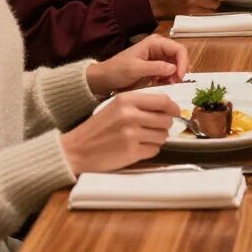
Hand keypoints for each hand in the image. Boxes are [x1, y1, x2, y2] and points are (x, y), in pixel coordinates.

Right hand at [61, 90, 179, 174]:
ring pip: (162, 135)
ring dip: (158, 138)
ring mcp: (131, 134)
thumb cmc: (98, 128)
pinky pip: (154, 150)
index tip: (176, 112)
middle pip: (166, 119)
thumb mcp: (116, 106)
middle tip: (156, 128)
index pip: (163, 100)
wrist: (76, 150)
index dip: (173, 107)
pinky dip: (150, 150)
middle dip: (165, 125)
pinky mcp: (131, 152)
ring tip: (144, 138)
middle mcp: (130, 115)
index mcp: (127, 99)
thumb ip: (140, 103)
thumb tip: (168, 107)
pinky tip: (138, 148)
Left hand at [86, 36, 188, 95]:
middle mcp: (159, 48)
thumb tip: (174, 69)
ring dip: (174, 77)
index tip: (180, 77)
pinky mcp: (155, 68)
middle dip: (179, 70)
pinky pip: (168, 73)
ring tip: (168, 86)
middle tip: (175, 84)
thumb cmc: (117, 70)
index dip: (183, 62)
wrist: (103, 79)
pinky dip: (168, 80)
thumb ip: (155, 67)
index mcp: (155, 43)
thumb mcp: (135, 69)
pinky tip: (161, 86)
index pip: (178, 49)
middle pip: (179, 57)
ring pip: (175, 66)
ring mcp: (158, 58)